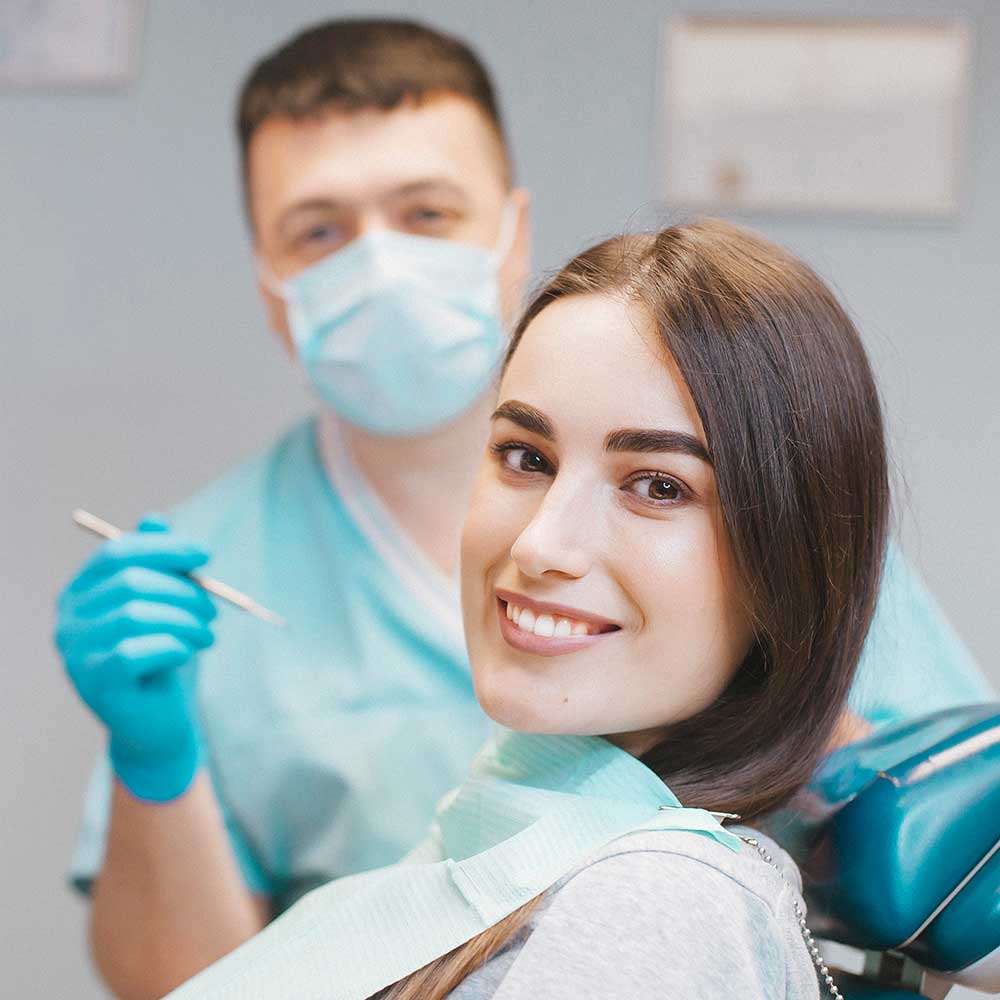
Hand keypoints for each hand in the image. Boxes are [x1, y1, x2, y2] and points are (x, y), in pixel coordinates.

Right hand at [56, 515, 215, 800]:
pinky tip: (186, 653)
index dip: (164, 549)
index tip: (205, 554)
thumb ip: (157, 565)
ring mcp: (75, 653)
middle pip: (129, 582)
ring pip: (135, 614)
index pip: (116, 553)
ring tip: (206, 635)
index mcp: (81, 593)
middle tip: (213, 610)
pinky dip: (172, 645)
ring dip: (185, 620)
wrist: (158, 722)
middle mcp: (69, 621)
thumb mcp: (165, 605)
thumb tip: (154, 520)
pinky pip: (134, 651)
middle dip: (183, 590)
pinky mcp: (93, 683)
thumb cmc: (163, 655)